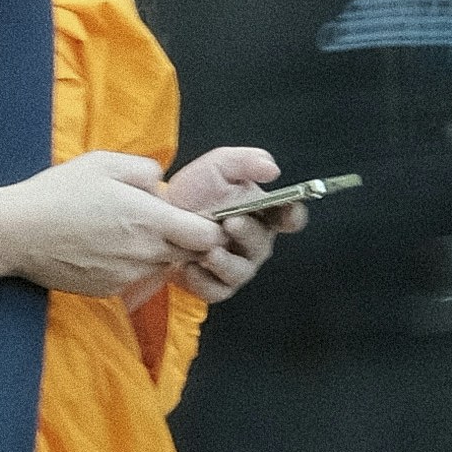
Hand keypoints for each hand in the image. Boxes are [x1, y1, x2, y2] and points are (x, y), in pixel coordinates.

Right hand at [0, 149, 227, 299]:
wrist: (14, 234)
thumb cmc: (57, 193)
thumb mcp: (103, 163)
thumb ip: (145, 170)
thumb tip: (163, 185)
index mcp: (150, 220)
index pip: (209, 236)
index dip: (209, 225)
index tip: (193, 213)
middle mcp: (145, 253)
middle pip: (189, 253)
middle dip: (184, 238)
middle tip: (158, 219)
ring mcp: (128, 275)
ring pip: (162, 265)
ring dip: (156, 251)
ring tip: (124, 229)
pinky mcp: (110, 290)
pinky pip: (135, 277)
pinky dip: (130, 264)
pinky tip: (104, 246)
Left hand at [157, 144, 301, 305]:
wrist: (158, 216)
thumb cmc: (195, 191)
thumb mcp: (218, 166)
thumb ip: (245, 162)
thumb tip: (272, 169)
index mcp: (263, 215)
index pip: (290, 218)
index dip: (293, 215)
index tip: (287, 208)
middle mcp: (254, 243)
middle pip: (262, 244)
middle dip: (248, 233)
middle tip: (231, 222)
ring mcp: (237, 267)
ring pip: (240, 271)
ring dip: (225, 262)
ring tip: (209, 252)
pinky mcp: (216, 285)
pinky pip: (216, 289)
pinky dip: (202, 279)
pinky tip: (189, 266)